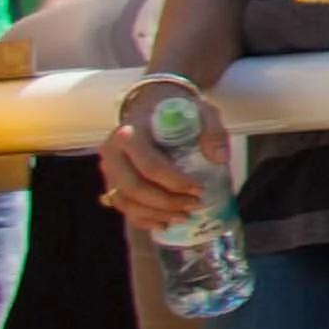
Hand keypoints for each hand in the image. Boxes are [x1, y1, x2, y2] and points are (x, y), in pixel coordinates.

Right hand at [93, 90, 205, 227]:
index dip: (175, 183)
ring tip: (184, 217)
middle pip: (134, 188)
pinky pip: (121, 205)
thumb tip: (219, 158)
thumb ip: (213, 131)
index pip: (150, 166)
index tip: (200, 189)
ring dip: (154, 214)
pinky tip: (163, 224)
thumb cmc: (178, 109)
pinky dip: (141, 218)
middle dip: (166, 203)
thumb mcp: (202, 111)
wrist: (152, 104)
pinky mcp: (111, 180)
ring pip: (125, 201)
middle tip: (195, 206)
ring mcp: (109, 168)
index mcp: (130, 133)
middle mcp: (112, 152)